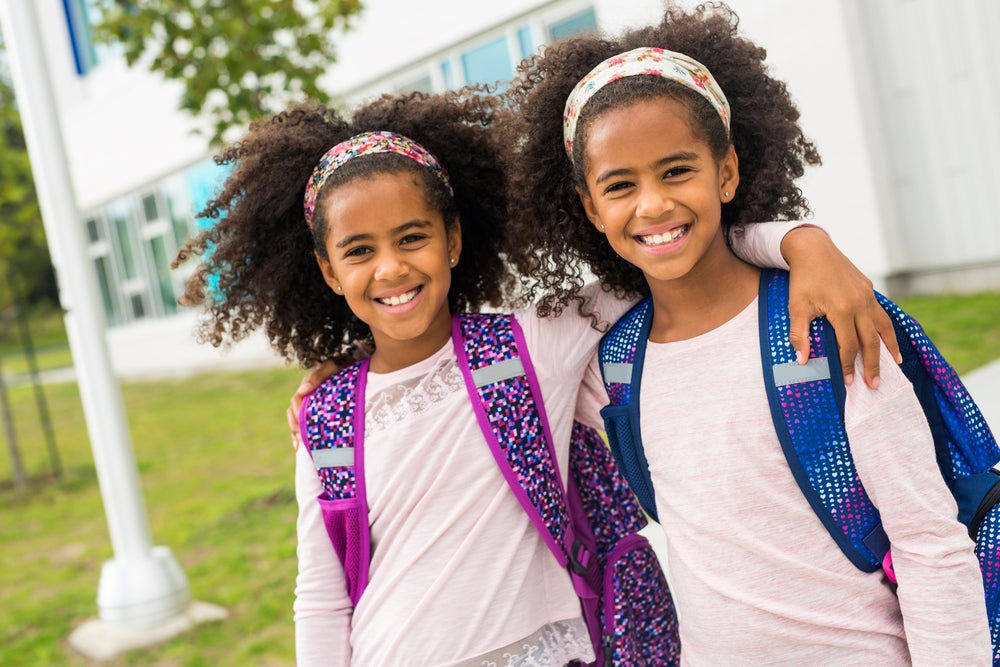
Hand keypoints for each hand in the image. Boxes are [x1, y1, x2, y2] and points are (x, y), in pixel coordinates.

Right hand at [287, 360, 340, 448]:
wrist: (353, 368)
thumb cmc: (342, 367)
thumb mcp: (331, 367)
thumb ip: (317, 375)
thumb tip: (304, 390)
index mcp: (307, 387)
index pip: (296, 401)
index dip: (297, 413)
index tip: (302, 423)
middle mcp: (305, 397)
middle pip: (293, 414)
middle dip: (296, 427)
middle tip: (302, 440)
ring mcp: (310, 406)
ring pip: (296, 421)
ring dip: (296, 433)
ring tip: (301, 445)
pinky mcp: (315, 414)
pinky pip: (303, 425)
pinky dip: (299, 436)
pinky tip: (299, 447)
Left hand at [782, 226, 901, 388]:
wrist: (812, 249)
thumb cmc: (802, 279)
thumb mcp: (796, 307)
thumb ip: (799, 334)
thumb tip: (802, 361)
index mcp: (842, 309)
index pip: (849, 345)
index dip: (848, 365)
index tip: (849, 382)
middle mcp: (860, 303)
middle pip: (871, 341)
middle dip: (872, 365)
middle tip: (874, 384)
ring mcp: (867, 295)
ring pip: (883, 326)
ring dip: (889, 347)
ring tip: (894, 364)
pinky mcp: (869, 288)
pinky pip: (881, 313)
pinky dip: (886, 328)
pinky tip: (887, 338)